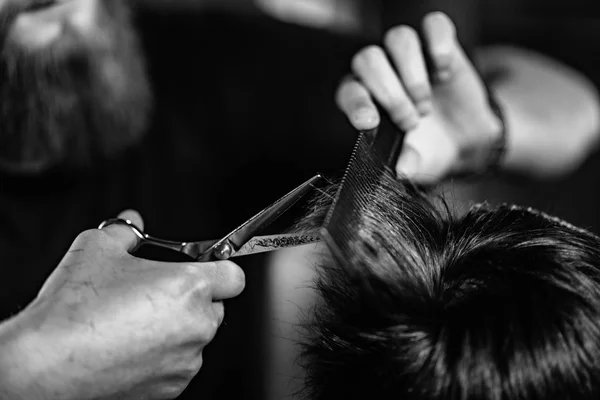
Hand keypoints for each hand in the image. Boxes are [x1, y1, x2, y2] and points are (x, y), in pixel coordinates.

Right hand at [4, 210, 244, 399]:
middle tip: (157, 294)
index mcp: (189, 287)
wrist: (50, 363)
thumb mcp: (98, 248)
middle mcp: (196, 325)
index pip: (233, 276)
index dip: (218, 269)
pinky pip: (179, 363)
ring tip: (137, 322)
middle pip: (214, 306)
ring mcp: (186, 359)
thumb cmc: (76, 308)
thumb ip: (125, 231)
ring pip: (196, 336)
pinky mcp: (172, 386)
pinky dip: (165, 355)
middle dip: (193, 298)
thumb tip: (131, 222)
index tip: (204, 270)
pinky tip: (132, 346)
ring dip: (178, 327)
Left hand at [337, 12, 502, 183]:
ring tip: (425, 106)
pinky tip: (444, 73)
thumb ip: (409, 164)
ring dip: (413, 75)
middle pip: (369, 59)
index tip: (370, 123)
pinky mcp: (440, 44)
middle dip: (390, 93)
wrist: (465, 139)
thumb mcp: (419, 163)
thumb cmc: (428, 148)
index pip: (348, 91)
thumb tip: (403, 169)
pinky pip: (434, 25)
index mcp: (366, 100)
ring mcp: (410, 55)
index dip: (356, 103)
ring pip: (398, 39)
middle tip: (410, 121)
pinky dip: (440, 45)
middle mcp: (383, 72)